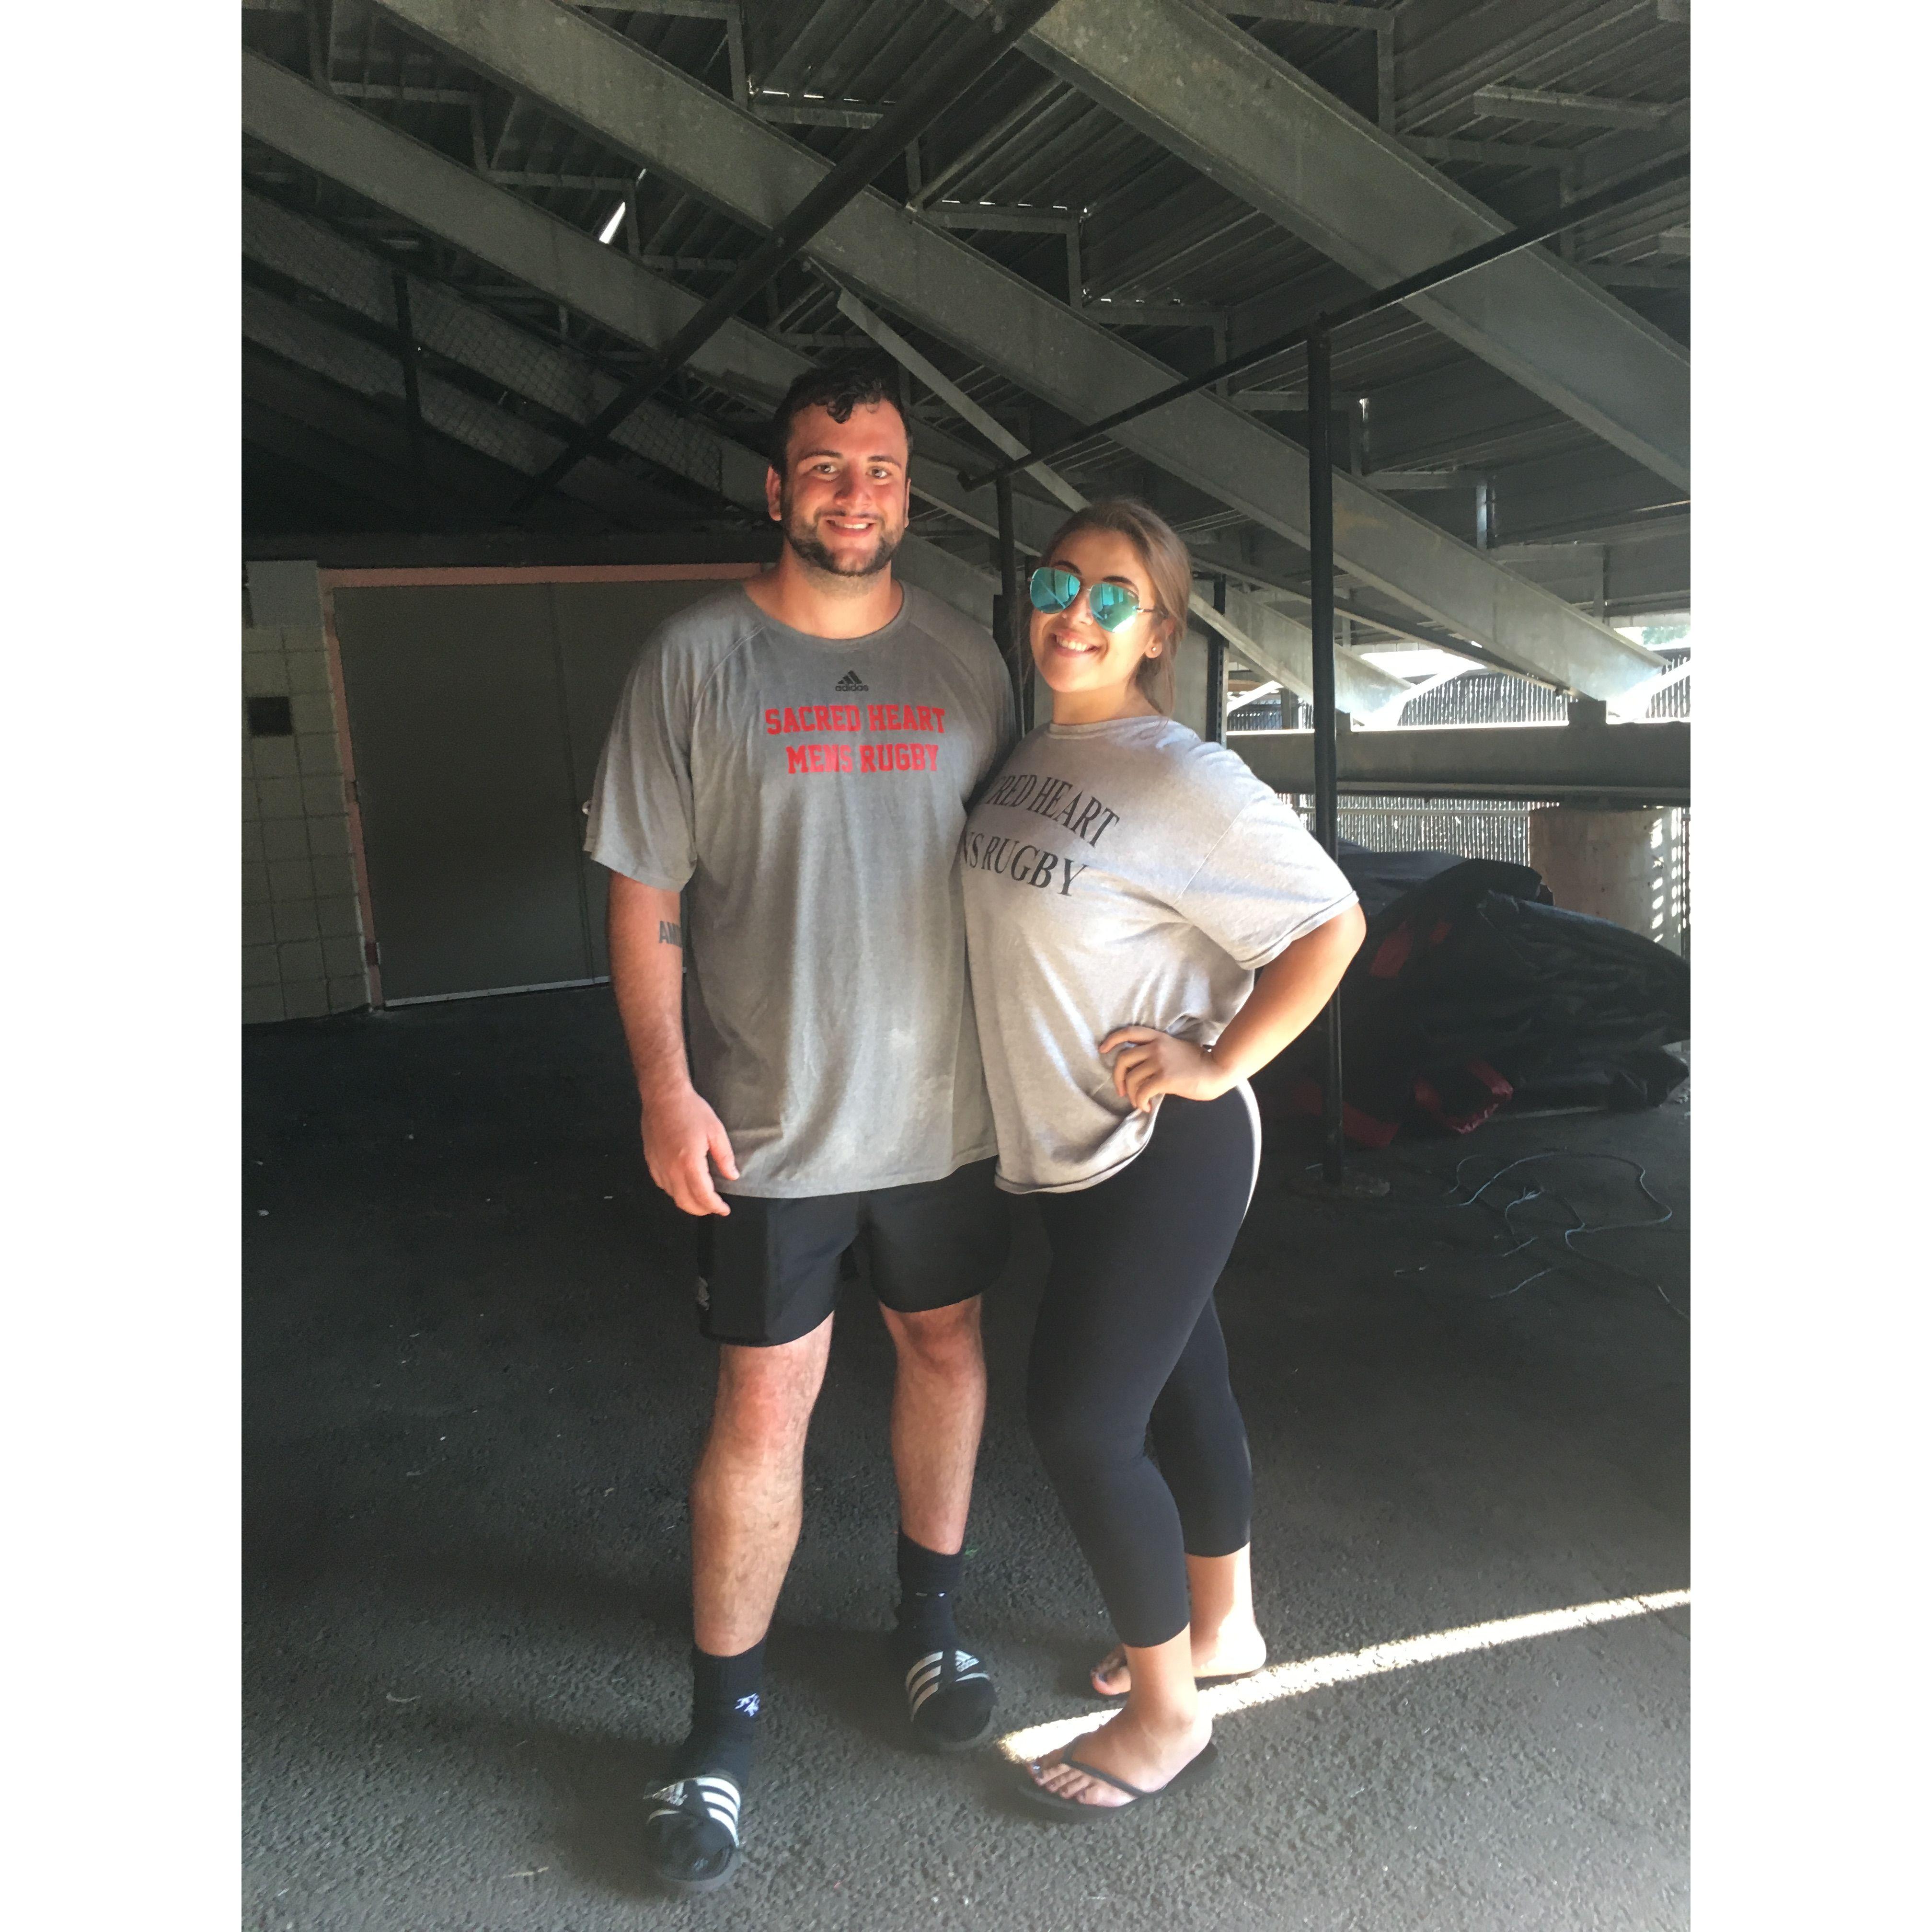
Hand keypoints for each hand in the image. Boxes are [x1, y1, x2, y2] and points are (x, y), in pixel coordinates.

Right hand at [640, 1084, 738, 1215]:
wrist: (663, 1096)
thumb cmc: (691, 1110)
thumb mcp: (716, 1131)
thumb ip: (724, 1157)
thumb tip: (732, 1176)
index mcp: (689, 1163)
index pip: (703, 1196)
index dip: (715, 1207)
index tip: (724, 1209)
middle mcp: (671, 1170)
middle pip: (686, 1202)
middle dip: (702, 1210)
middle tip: (714, 1206)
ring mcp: (658, 1166)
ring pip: (673, 1196)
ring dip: (688, 1202)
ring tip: (701, 1198)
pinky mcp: (650, 1161)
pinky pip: (662, 1185)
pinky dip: (675, 1191)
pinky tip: (683, 1185)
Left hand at [1099, 1027, 1232, 1114]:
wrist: (1217, 1070)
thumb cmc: (1199, 1063)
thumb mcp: (1177, 1049)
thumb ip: (1159, 1053)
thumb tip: (1142, 1069)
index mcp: (1158, 1038)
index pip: (1129, 1032)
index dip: (1112, 1040)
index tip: (1103, 1049)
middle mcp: (1156, 1046)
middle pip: (1122, 1059)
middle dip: (1118, 1077)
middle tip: (1122, 1090)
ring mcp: (1160, 1061)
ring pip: (1131, 1079)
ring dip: (1132, 1095)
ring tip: (1140, 1102)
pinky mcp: (1164, 1077)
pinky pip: (1142, 1092)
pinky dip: (1140, 1102)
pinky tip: (1146, 1107)